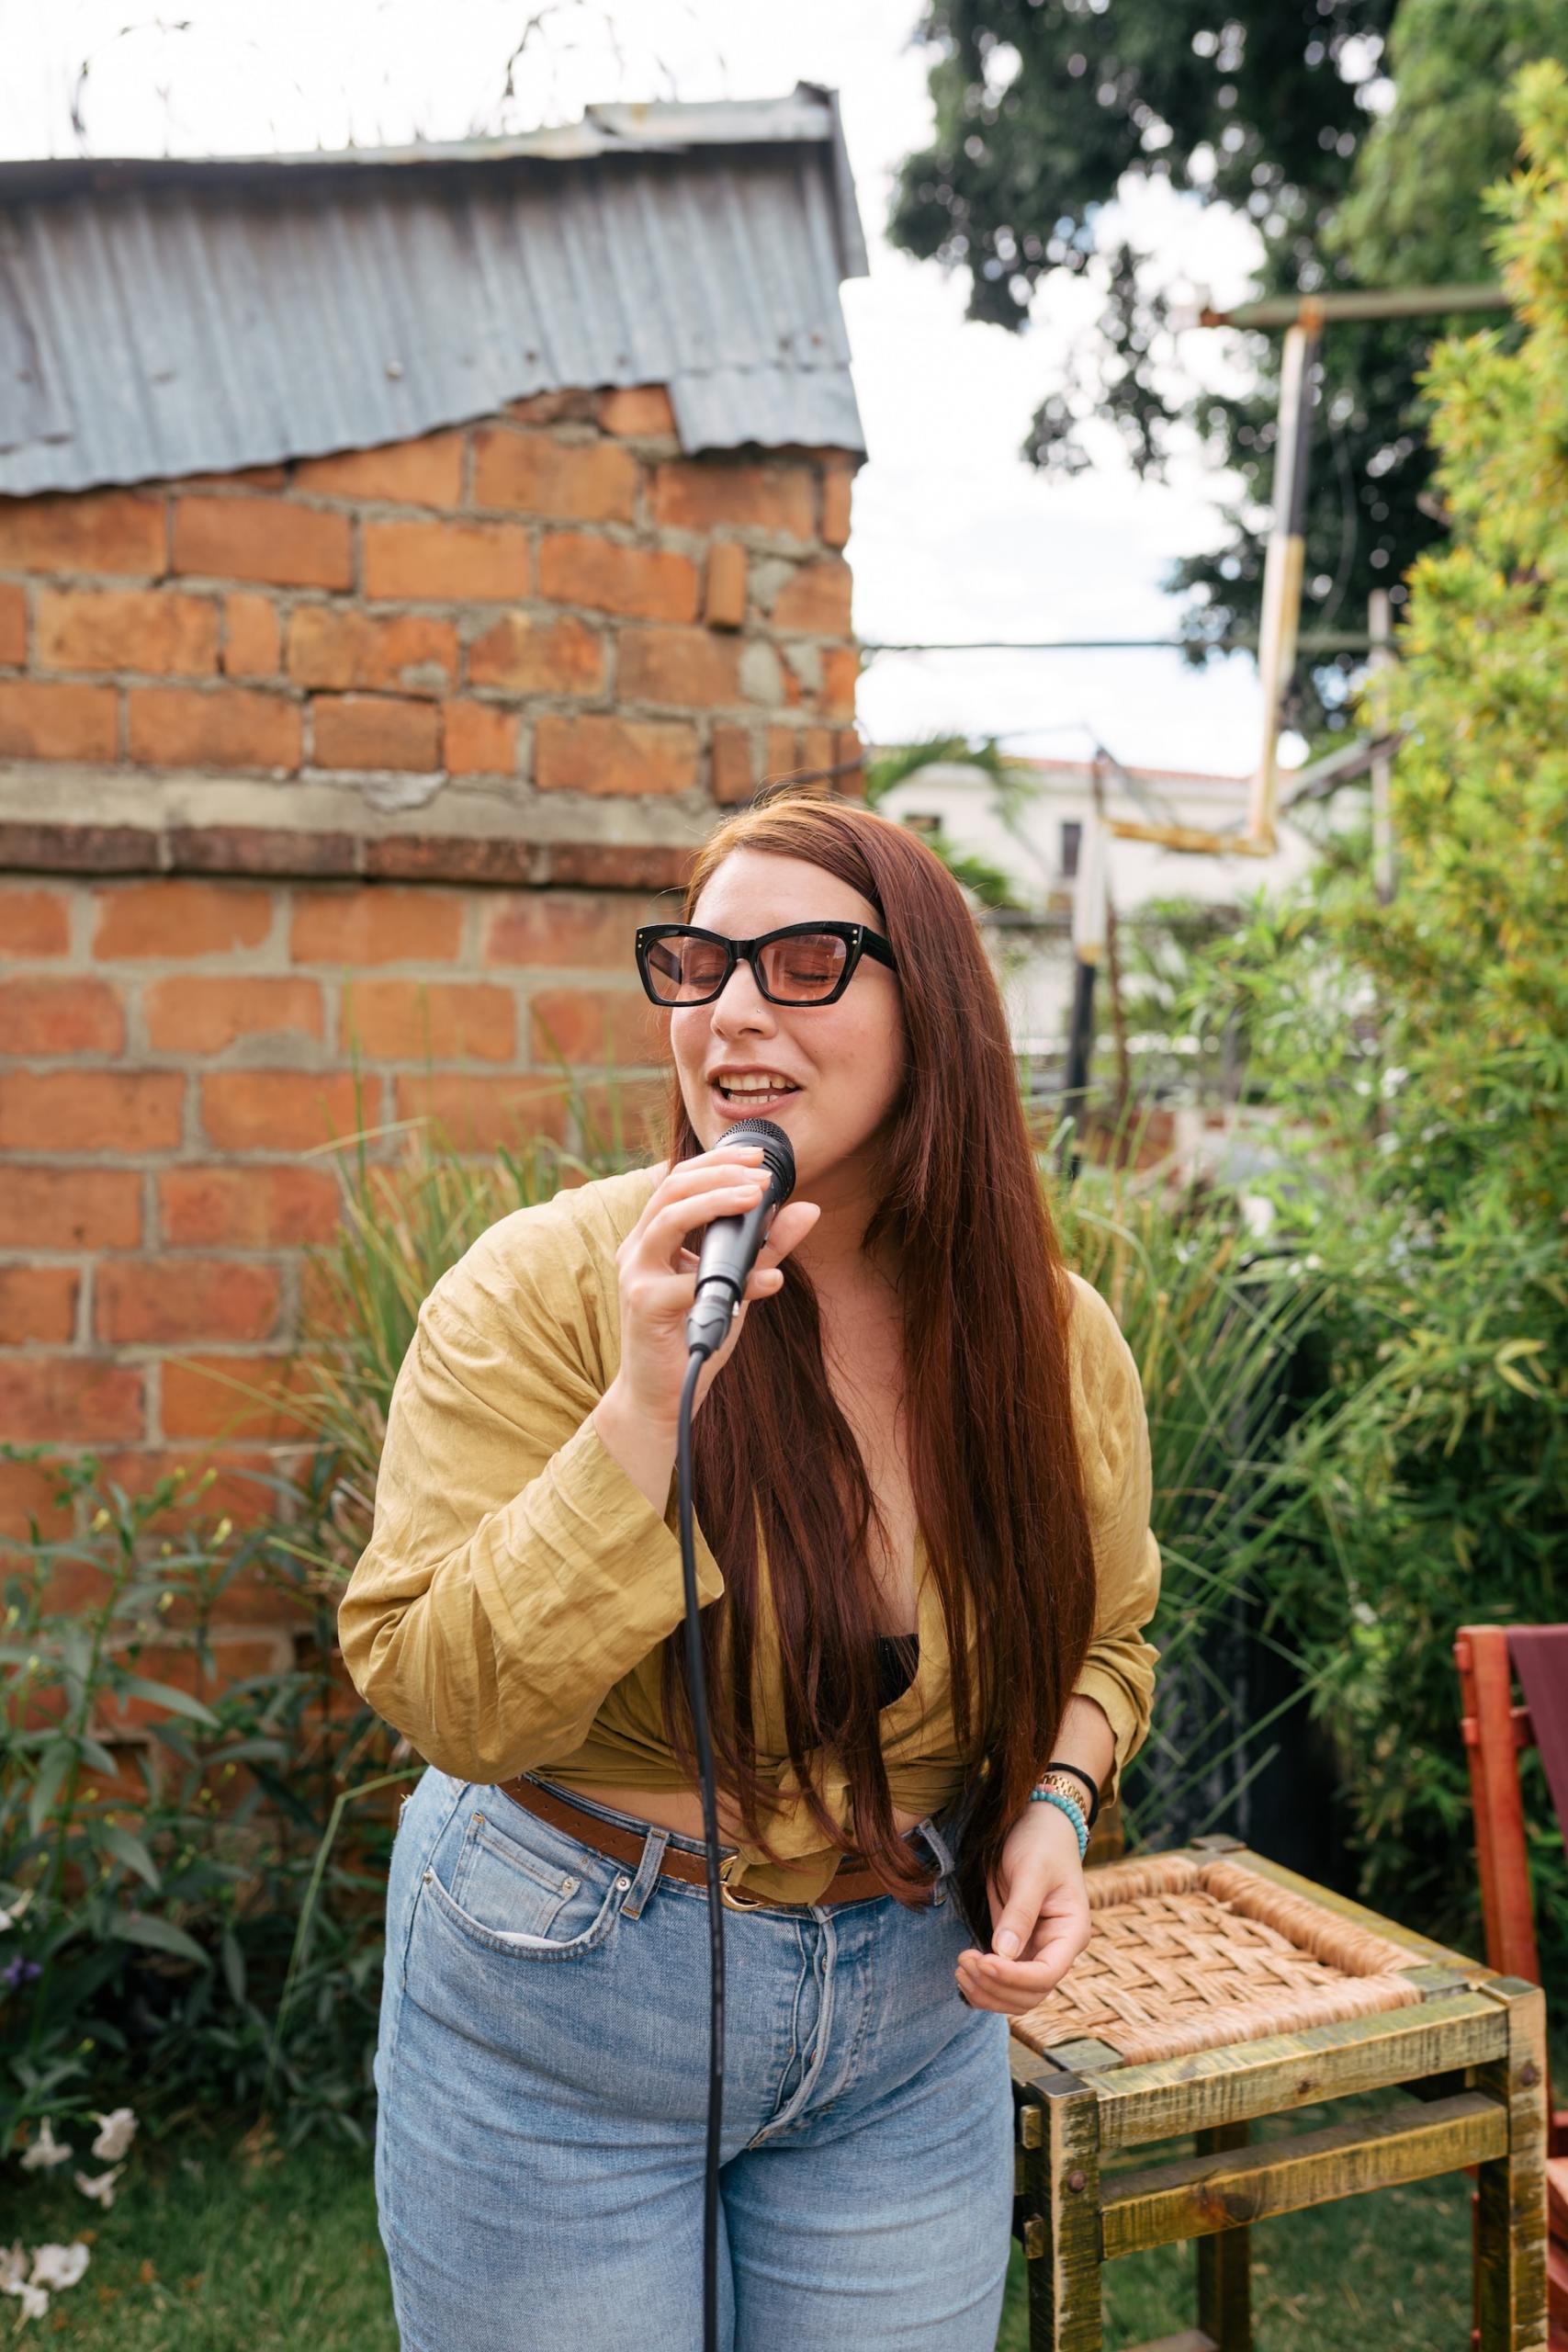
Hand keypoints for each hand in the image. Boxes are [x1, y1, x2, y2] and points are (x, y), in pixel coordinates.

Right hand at [592, 1148, 818, 1506]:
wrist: (659, 1396)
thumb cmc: (693, 1336)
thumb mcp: (736, 1284)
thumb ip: (766, 1248)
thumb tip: (806, 1209)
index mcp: (652, 1238)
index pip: (678, 1182)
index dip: (716, 1163)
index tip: (760, 1159)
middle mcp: (637, 1249)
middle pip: (671, 1189)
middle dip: (719, 1173)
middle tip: (762, 1174)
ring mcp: (636, 1275)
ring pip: (669, 1218)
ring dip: (715, 1201)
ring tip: (755, 1196)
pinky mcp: (645, 1305)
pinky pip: (691, 1282)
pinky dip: (735, 1279)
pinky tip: (769, 1282)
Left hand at [954, 1799, 1090, 2015]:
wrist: (1036, 1826)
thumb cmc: (1040, 1843)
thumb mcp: (1031, 1871)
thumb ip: (1020, 1912)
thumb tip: (1004, 1954)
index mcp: (1072, 1933)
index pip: (1046, 1974)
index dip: (1013, 1977)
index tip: (982, 1960)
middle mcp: (1057, 1950)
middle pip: (1030, 1994)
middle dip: (996, 1987)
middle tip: (963, 1962)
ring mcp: (1037, 1951)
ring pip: (1016, 1996)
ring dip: (987, 1991)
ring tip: (959, 1968)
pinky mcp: (1017, 1947)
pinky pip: (1003, 1980)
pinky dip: (983, 1983)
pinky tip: (963, 1970)